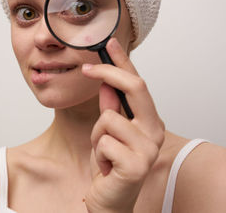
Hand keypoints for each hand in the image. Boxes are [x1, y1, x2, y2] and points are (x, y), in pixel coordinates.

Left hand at [81, 38, 164, 212]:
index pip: (137, 83)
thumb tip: (106, 84)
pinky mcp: (136, 165)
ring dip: (97, 136)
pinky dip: (98, 153)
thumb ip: (110, 108)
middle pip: (135, 87)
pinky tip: (106, 167)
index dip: (123, 61)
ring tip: (104, 153)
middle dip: (107, 73)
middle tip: (86, 68)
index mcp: (148, 121)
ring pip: (108, 117)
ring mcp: (148, 148)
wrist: (110, 199)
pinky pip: (104, 142)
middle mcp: (153, 131)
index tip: (110, 43)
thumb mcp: (107, 131)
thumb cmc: (110, 165)